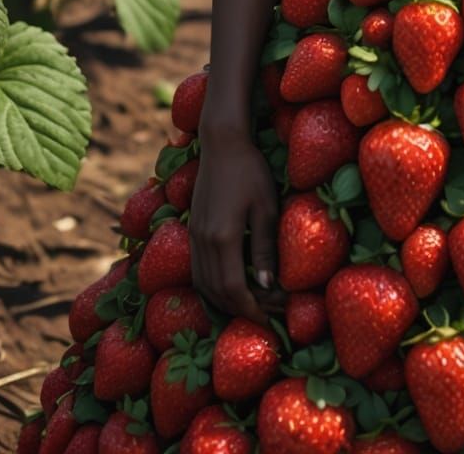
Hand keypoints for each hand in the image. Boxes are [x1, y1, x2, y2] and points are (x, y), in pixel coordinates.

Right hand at [188, 128, 283, 322]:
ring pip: (203, 284)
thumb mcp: (266, 207)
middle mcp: (203, 242)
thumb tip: (267, 285)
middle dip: (242, 309)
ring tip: (252, 306)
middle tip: (268, 315)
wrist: (222, 144)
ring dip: (225, 302)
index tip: (271, 319)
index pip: (233, 289)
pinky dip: (213, 287)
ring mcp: (194, 236)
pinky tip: (230, 288)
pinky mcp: (192, 230)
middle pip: (216, 292)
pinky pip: (198, 270)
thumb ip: (264, 248)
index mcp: (222, 238)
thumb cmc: (250, 171)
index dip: (251, 309)